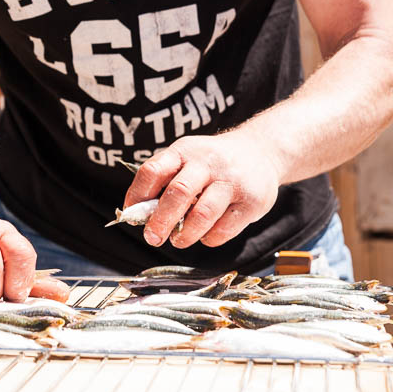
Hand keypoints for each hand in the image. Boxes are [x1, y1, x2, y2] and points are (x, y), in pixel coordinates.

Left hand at [123, 132, 280, 249]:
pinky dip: (209, 238)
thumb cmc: (212, 162)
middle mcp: (208, 163)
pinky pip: (224, 229)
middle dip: (160, 221)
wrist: (261, 152)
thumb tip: (137, 213)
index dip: (137, 195)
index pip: (153, 171)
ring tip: (178, 240)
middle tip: (152, 238)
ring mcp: (231, 182)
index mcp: (184, 151)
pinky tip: (205, 234)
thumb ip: (164, 180)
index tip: (131, 214)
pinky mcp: (251, 202)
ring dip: (185, 235)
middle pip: (178, 193)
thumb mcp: (186, 157)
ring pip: (202, 214)